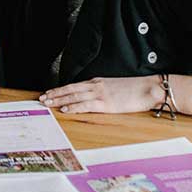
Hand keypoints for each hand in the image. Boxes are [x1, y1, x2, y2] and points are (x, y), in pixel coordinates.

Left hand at [40, 76, 163, 114]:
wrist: (151, 88)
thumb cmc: (136, 90)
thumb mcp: (116, 88)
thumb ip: (104, 92)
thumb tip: (96, 98)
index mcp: (98, 82)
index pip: (74, 85)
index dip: (60, 89)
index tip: (49, 92)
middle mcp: (96, 86)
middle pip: (70, 89)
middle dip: (54, 94)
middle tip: (41, 98)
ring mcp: (100, 94)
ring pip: (73, 96)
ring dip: (58, 100)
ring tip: (46, 103)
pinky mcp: (106, 103)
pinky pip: (85, 105)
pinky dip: (73, 107)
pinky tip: (64, 110)